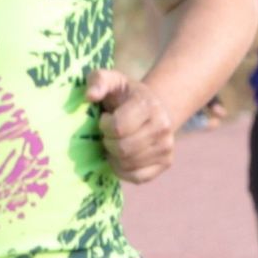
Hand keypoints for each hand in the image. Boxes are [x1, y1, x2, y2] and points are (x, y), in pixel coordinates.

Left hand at [86, 69, 174, 183]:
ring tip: (116, 142)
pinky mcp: (165, 162)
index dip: (105, 125)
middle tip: (109, 134)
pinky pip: (137, 177)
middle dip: (108, 142)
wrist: (151, 107)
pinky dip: (123, 170)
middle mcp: (162, 126)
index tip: (106, 118)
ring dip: (114, 156)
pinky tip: (121, 157)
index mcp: (148, 105)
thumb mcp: (111, 80)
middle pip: (123, 149)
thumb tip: (91, 96)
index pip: (118, 127)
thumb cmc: (123, 95)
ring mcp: (166, 146)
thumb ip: (98, 81)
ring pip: (128, 164)